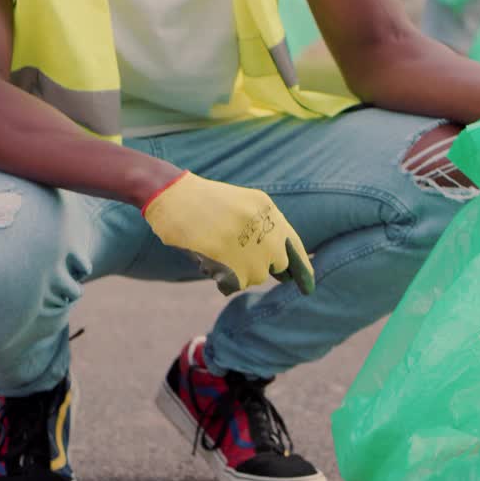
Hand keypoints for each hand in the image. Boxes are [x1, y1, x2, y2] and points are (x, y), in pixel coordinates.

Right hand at [142, 172, 314, 295]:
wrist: (171, 193)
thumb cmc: (204, 203)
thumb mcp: (243, 205)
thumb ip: (264, 230)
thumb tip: (282, 267)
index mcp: (268, 209)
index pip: (294, 245)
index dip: (302, 269)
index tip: (308, 287)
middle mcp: (262, 224)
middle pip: (276, 265)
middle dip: (260, 266)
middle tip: (236, 254)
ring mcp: (246, 240)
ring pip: (255, 276)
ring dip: (239, 272)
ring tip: (217, 251)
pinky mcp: (226, 254)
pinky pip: (235, 282)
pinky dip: (224, 279)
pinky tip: (209, 259)